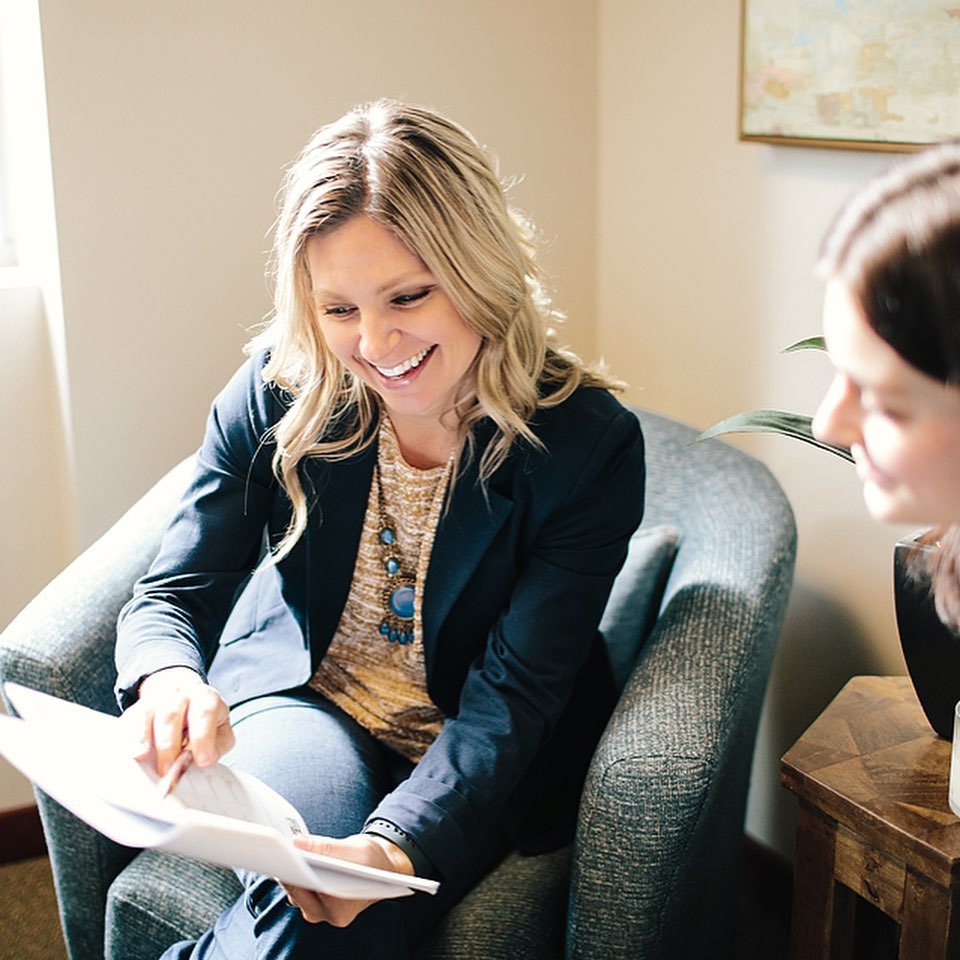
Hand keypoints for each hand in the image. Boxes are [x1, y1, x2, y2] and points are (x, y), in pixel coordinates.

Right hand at [123, 667, 234, 773]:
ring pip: (148, 714)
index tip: (202, 761)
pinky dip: (129, 736)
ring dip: (144, 739)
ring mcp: (157, 699)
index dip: (203, 737)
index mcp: (205, 698)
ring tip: (143, 759)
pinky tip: (131, 751)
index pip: (204, 713)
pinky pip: (130, 719)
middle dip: (169, 744)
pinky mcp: (138, 708)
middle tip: (168, 769)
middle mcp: (180, 694)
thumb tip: (206, 760)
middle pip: (171, 715)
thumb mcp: (220, 729)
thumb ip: (218, 745)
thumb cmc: (202, 717)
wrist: (182, 693)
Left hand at [282, 833, 413, 926]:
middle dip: (290, 869)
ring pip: (295, 890)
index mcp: (340, 909)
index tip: (283, 856)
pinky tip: (294, 857)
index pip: (308, 890)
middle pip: (298, 891)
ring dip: (292, 870)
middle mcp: (327, 915)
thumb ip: (326, 847)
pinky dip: (296, 872)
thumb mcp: (356, 849)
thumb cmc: (374, 860)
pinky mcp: (314, 902)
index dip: (294, 872)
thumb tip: (297, 843)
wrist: (382, 868)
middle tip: (280, 850)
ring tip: (287, 852)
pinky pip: (298, 887)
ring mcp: (319, 911)